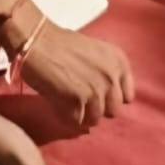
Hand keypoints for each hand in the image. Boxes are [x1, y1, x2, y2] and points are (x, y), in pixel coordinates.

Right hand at [21, 23, 135, 127]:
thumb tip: (107, 100)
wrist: (38, 41)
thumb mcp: (96, 53)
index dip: (111, 99)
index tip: (98, 96)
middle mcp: (111, 76)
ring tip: (68, 102)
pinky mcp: (77, 101)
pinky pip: (76, 122)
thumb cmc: (62, 44)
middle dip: (97, 109)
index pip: (127, 97)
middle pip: (113, 112)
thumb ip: (106, 74)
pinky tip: (59, 105)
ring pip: (95, 120)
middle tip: (81, 101)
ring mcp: (95, 90)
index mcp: (119, 62)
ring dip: (82, 115)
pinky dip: (67, 117)